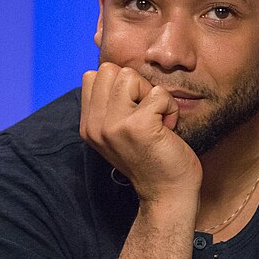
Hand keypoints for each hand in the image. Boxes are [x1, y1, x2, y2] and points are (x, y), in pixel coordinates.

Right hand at [81, 63, 202, 200]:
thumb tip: (112, 65)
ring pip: (130, 75)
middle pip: (110, 69)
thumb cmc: (153, 159)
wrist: (168, 193)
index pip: (93, 75)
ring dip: (152, 95)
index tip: (134, 113)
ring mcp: (113, 126)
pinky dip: (170, 108)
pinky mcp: (137, 126)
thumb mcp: (121, 131)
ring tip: (156, 121)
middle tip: (147, 116)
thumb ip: (111, 104)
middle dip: (135, 86)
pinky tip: (168, 130)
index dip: (120, 87)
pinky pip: (159, 93)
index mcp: (88, 125)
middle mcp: (95, 125)